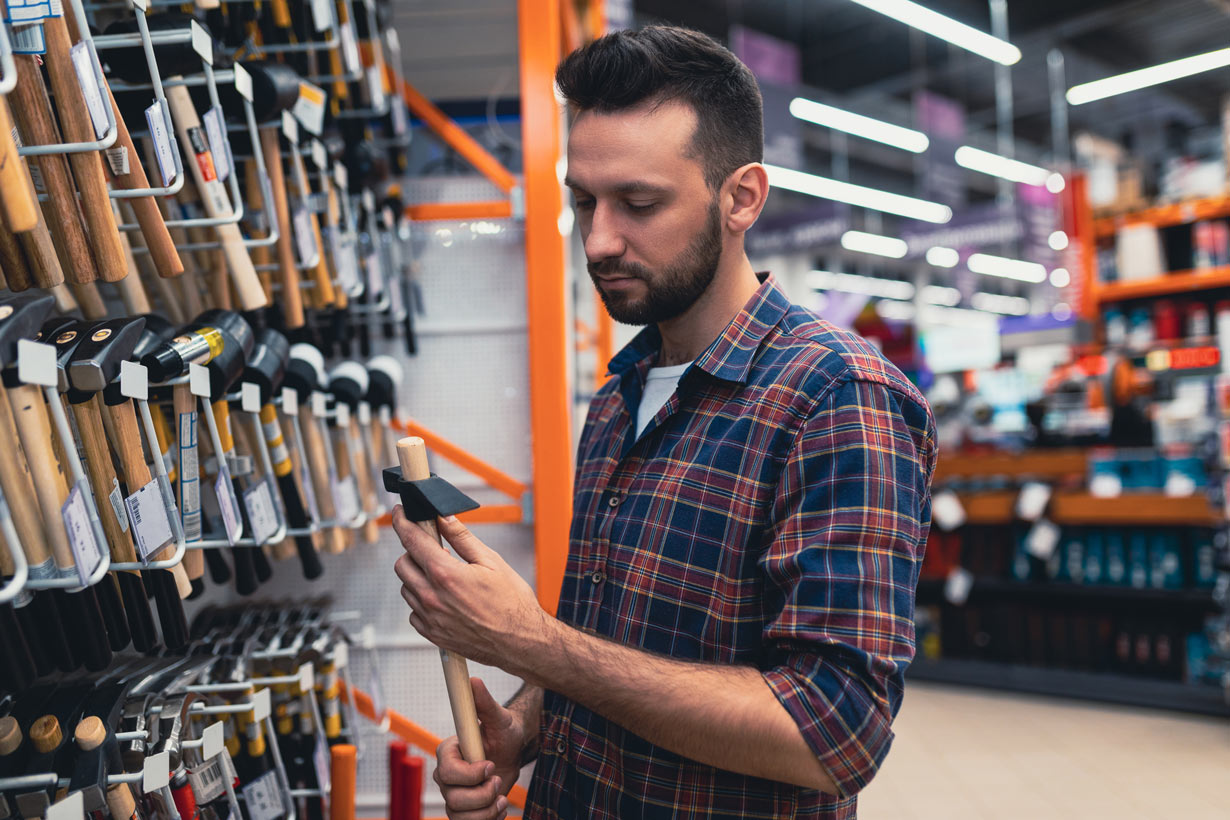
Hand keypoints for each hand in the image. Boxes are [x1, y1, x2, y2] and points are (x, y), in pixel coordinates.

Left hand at [392, 508, 549, 670]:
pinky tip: (445, 598)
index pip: (412, 540)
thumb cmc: (512, 603)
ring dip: (419, 576)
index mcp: (445, 574)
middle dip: (414, 551)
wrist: (521, 642)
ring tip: (446, 577)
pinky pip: (414, 611)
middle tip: (437, 550)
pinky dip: (423, 600)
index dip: (402, 522)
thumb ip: (462, 538)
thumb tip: (444, 518)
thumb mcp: (491, 561)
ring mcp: (430, 618)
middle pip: (402, 564)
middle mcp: (432, 597)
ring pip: (407, 587)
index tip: (400, 513)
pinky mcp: (432, 634)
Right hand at [435, 678, 523, 819]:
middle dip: (482, 794)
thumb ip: (483, 701)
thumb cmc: (503, 731)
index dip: (470, 774)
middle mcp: (445, 774)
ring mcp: (452, 793)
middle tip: (497, 780)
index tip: (490, 765)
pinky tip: (498, 806)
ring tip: (500, 795)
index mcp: (447, 751)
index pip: (447, 772)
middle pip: (453, 799)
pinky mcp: (462, 809)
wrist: (512, 750)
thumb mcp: (498, 717)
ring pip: (460, 815)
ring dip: (487, 809)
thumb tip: (473, 680)